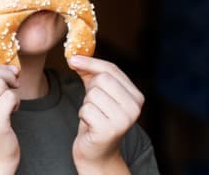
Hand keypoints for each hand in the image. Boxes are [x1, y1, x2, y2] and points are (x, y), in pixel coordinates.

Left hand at [68, 56, 143, 173]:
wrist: (97, 151)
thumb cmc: (97, 117)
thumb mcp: (96, 91)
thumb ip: (89, 73)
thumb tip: (74, 57)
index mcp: (136, 95)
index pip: (112, 69)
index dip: (90, 62)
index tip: (72, 59)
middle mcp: (135, 107)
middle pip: (102, 79)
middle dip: (90, 89)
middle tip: (93, 103)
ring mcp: (124, 120)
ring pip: (93, 94)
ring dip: (86, 103)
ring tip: (93, 114)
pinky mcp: (109, 130)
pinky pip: (86, 109)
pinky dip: (83, 114)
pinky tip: (90, 124)